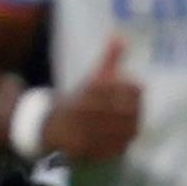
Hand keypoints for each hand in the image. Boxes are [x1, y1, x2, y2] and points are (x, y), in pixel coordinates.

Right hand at [41, 38, 141, 161]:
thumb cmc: (78, 98)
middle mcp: (85, 111)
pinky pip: (115, 148)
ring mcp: (85, 132)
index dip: (134, 89)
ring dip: (132, 126)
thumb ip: (108, 58)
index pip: (125, 89)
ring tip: (131, 122)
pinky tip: (122, 136)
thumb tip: (120, 35)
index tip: (137, 88)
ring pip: (124, 131)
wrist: (49, 125)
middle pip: (127, 111)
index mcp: (88, 90)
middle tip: (136, 108)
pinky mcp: (85, 150)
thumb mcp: (92, 77)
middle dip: (136, 109)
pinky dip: (123, 143)